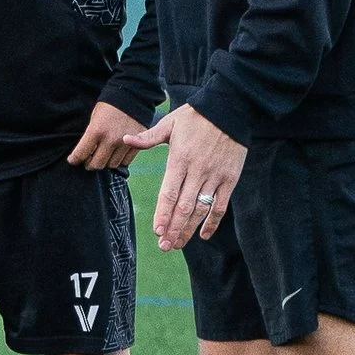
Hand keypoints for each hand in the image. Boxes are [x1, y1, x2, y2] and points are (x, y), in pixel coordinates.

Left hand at [66, 100, 151, 173]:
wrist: (132, 95)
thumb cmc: (109, 105)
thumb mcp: (94, 117)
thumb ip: (90, 136)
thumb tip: (86, 153)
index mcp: (96, 131)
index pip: (81, 154)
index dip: (74, 159)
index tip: (72, 160)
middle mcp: (111, 140)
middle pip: (97, 164)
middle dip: (90, 164)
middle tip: (88, 160)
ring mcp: (125, 144)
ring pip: (111, 165)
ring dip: (105, 162)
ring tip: (103, 155)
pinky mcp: (137, 145)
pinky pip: (125, 162)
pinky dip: (119, 160)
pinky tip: (115, 153)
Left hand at [140, 102, 248, 249]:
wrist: (229, 109)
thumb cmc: (195, 115)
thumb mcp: (170, 122)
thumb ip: (148, 137)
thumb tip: (126, 139)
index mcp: (180, 158)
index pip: (169, 192)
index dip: (163, 213)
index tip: (157, 231)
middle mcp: (197, 170)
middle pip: (184, 206)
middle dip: (173, 228)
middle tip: (164, 246)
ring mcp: (214, 176)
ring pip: (200, 210)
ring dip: (188, 229)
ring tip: (178, 244)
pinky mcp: (229, 179)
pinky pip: (220, 205)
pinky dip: (212, 222)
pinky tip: (203, 235)